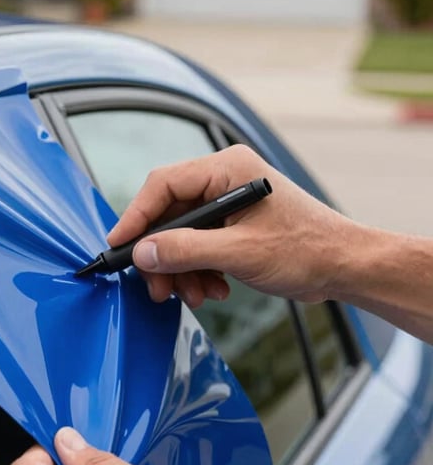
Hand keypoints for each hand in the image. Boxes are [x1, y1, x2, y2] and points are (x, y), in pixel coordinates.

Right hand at [108, 144, 355, 305]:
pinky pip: (198, 247)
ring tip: (194, 295)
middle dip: (162, 256)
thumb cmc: (307, 249)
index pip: (163, 185)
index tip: (119, 247)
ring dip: (181, 270)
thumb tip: (143, 253)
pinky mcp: (232, 226)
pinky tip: (213, 289)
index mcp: (227, 169)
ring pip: (181, 236)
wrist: (344, 267)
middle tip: (158, 287)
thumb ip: (186, 251)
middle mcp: (224, 181)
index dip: (136, 217)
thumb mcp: (239, 252)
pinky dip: (197, 271)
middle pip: (169, 215)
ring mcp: (228, 204)